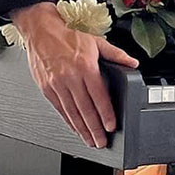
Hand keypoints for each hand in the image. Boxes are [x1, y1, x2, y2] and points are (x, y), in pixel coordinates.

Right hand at [12, 2, 139, 148]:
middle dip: (94, 128)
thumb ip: (116, 54)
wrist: (41, 32)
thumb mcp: (96, 42)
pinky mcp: (47, 89)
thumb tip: (133, 63)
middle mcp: (71, 77)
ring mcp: (57, 84)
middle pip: (85, 109)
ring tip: (90, 141)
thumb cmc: (68, 38)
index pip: (99, 95)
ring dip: (82, 129)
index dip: (106, 113)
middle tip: (101, 141)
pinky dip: (68, 121)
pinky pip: (60, 109)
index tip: (111, 126)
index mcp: (85, 66)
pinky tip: (75, 129)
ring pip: (72, 112)